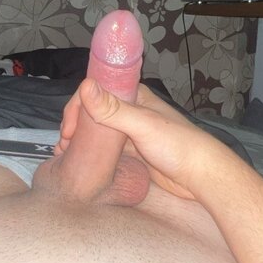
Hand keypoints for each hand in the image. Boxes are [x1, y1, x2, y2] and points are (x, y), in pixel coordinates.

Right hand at [55, 80, 218, 201]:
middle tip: (62, 147)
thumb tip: (85, 87)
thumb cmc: (176, 145)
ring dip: (80, 141)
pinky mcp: (133, 152)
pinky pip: (106, 149)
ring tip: (65, 157)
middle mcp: (130, 111)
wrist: (200, 175)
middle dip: (75, 127)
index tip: (67, 132)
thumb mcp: (142, 125)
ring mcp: (131, 132)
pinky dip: (91, 154)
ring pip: (98, 132)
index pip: (95, 94)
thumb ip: (113, 109)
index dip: (77, 109)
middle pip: (94, 113)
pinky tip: (81, 163)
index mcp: (133, 96)